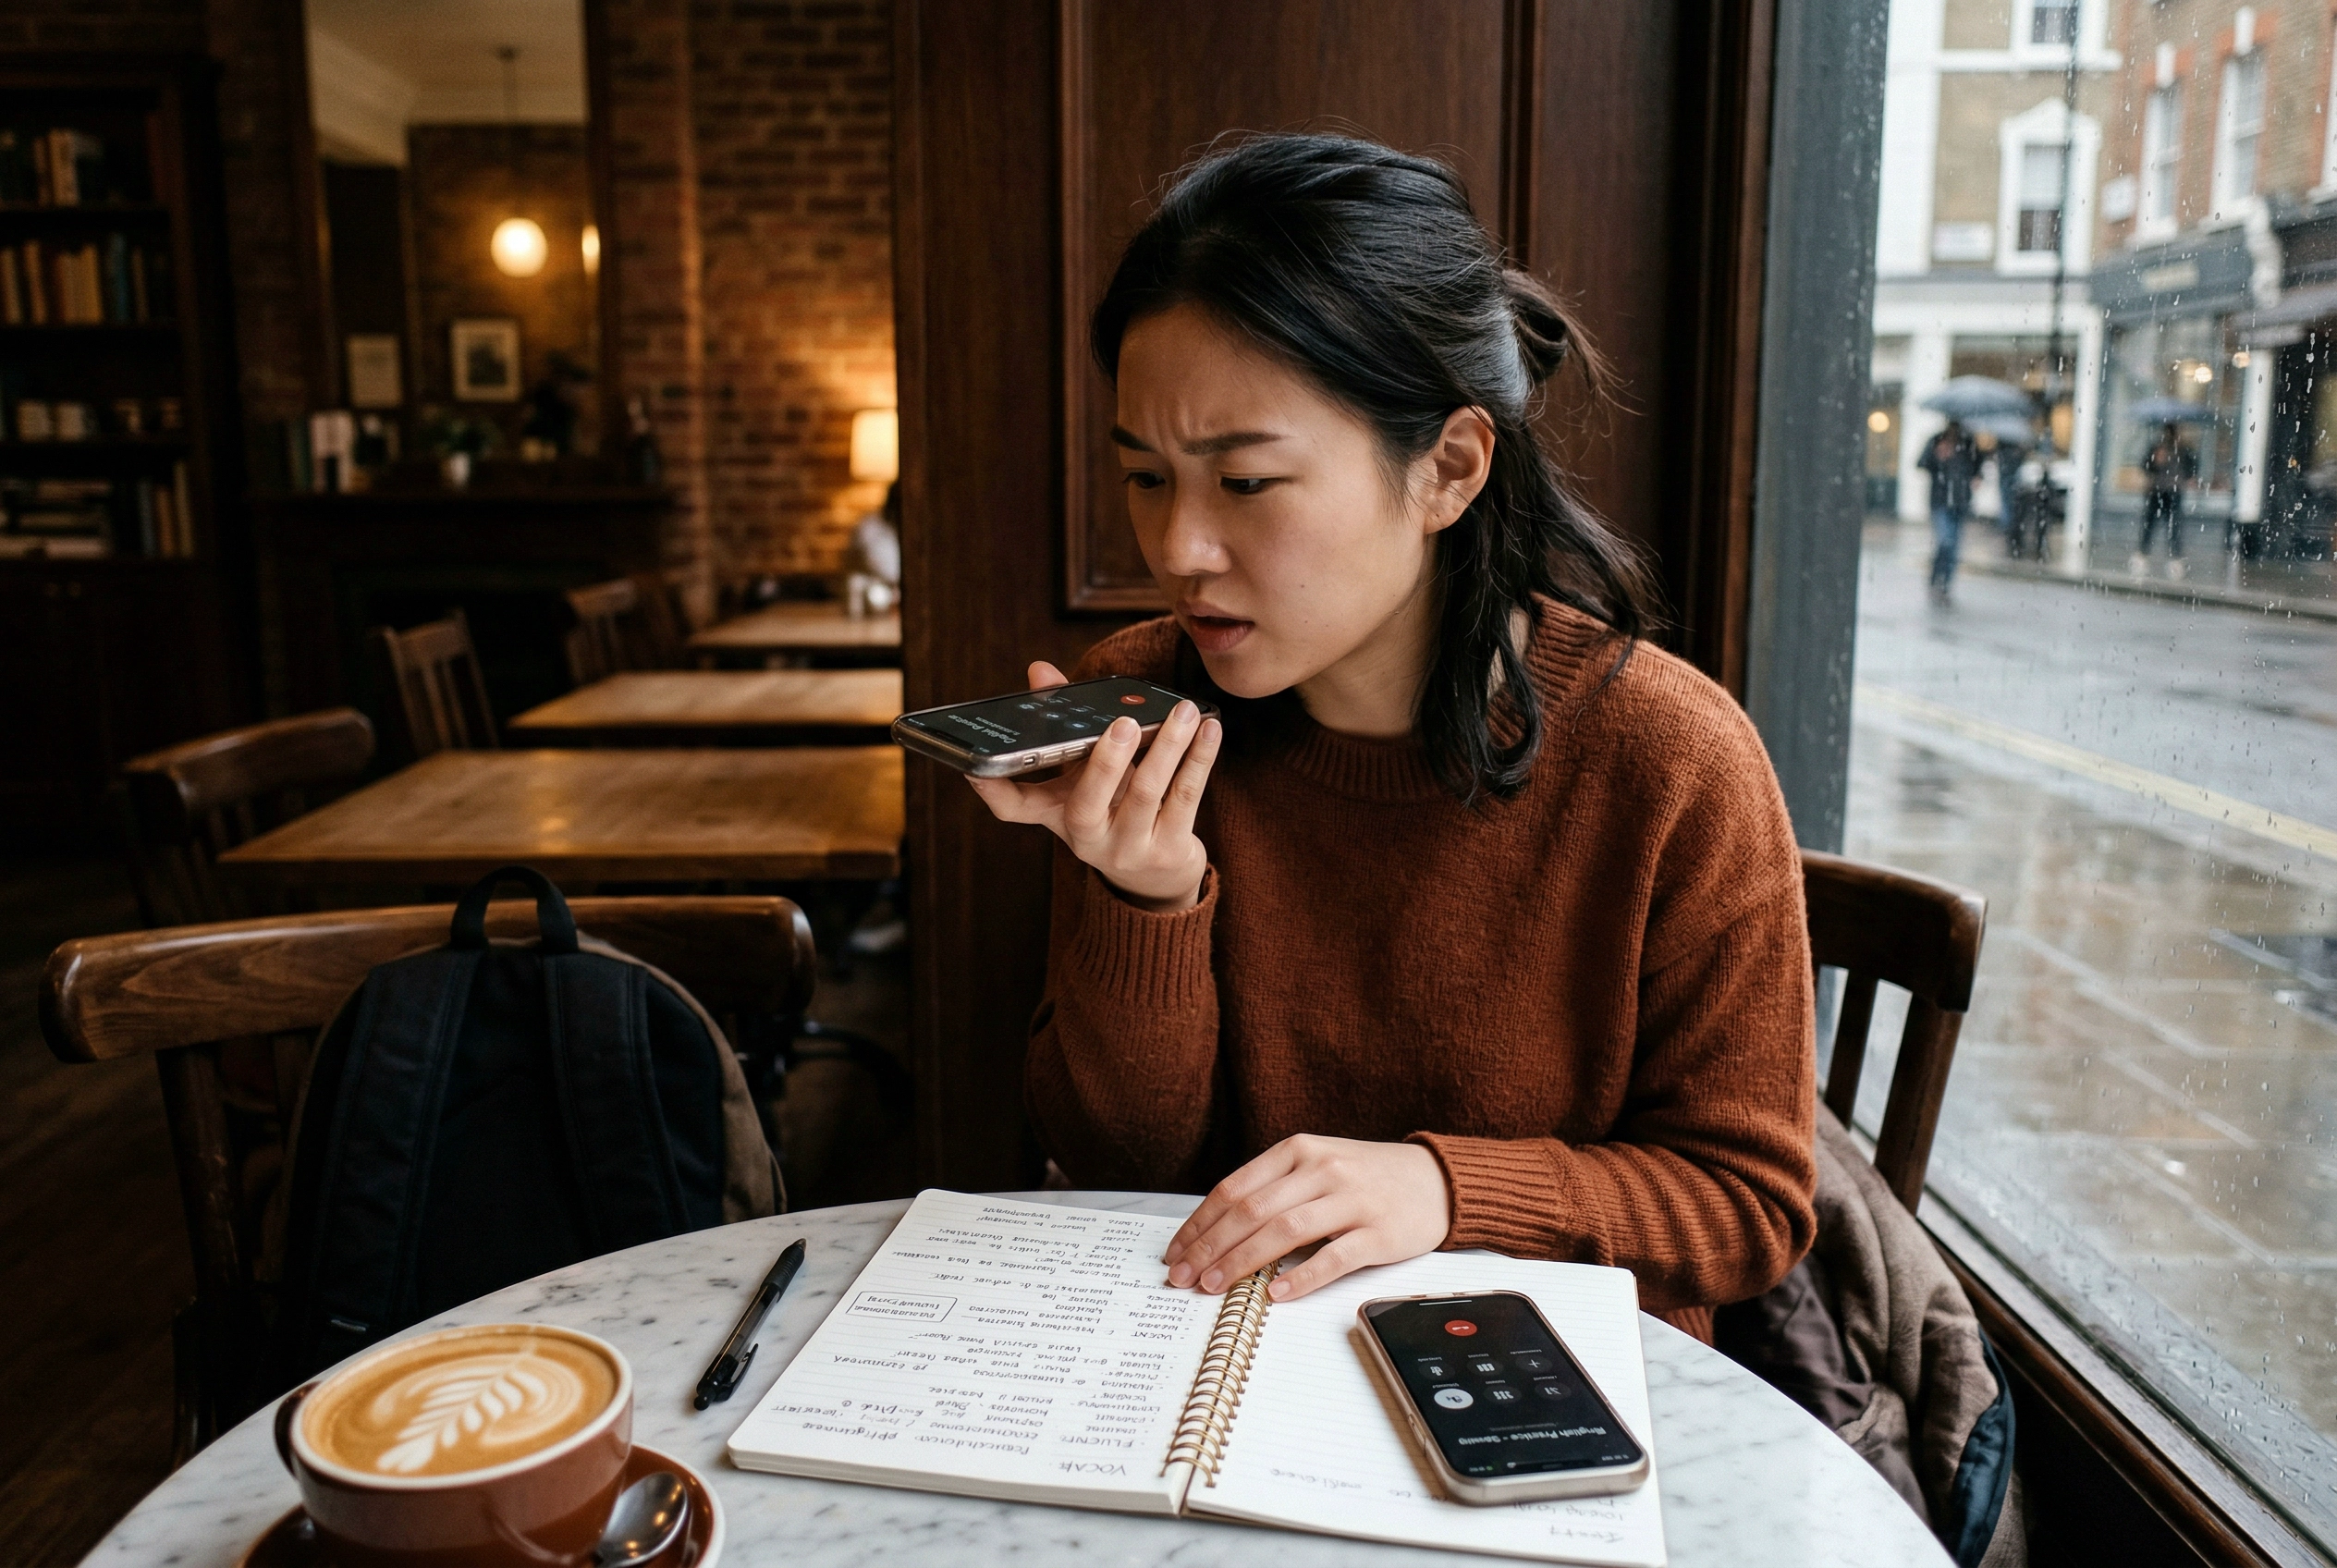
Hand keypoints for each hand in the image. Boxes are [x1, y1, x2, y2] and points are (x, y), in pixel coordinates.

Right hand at [966, 661, 1221, 912]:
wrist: (1155, 876)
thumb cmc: (1113, 810)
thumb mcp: (1081, 776)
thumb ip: (1064, 724)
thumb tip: (1040, 671)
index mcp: (1058, 815)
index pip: (1014, 808)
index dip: (990, 790)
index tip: (972, 768)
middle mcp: (1088, 838)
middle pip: (1088, 802)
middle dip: (1105, 762)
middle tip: (1122, 723)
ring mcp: (1129, 847)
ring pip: (1146, 794)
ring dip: (1168, 748)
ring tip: (1182, 711)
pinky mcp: (1170, 848)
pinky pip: (1186, 797)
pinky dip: (1199, 760)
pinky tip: (1209, 729)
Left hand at [1163, 1136, 1451, 1301]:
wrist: (1435, 1180)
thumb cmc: (1366, 1177)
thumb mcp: (1316, 1165)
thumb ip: (1274, 1189)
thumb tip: (1217, 1233)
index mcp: (1298, 1150)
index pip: (1234, 1188)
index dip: (1200, 1223)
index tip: (1176, 1252)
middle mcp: (1321, 1169)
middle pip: (1252, 1211)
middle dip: (1209, 1248)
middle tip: (1183, 1277)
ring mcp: (1351, 1199)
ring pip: (1284, 1232)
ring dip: (1242, 1263)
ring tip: (1214, 1287)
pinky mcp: (1379, 1232)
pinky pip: (1333, 1257)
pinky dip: (1301, 1277)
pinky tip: (1276, 1294)